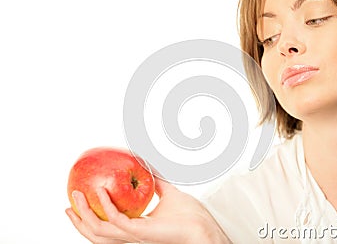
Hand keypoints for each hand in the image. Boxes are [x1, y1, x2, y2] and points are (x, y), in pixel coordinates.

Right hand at [65, 177, 230, 243]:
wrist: (203, 226)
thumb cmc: (190, 214)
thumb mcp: (168, 193)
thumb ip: (156, 182)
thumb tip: (147, 166)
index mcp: (135, 228)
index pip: (107, 226)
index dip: (90, 218)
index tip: (80, 202)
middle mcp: (131, 235)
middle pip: (96, 233)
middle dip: (79, 220)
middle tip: (68, 204)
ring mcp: (134, 236)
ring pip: (99, 232)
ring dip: (84, 215)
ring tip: (75, 197)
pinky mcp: (140, 233)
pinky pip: (116, 221)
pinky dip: (106, 206)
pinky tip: (101, 191)